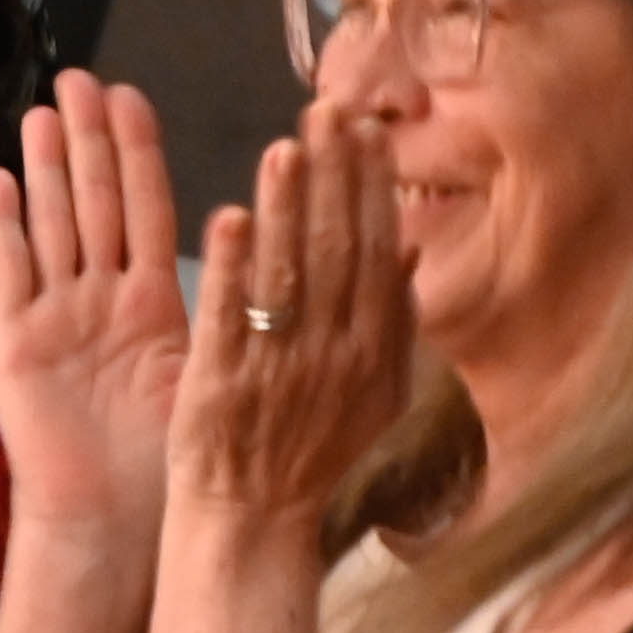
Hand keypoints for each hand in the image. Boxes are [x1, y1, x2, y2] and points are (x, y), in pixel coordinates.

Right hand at [0, 72, 189, 549]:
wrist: (112, 521)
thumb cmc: (165, 456)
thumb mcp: (209, 367)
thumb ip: (235, 308)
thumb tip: (287, 258)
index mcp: (151, 300)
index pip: (147, 207)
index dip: (139, 152)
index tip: (133, 95)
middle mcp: (100, 297)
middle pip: (94, 202)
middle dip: (87, 140)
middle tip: (79, 77)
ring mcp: (56, 316)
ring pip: (52, 225)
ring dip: (44, 168)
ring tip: (41, 110)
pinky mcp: (17, 344)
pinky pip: (11, 274)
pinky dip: (4, 227)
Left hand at [167, 106, 415, 528]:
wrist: (253, 521)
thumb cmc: (313, 451)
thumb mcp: (378, 390)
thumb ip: (396, 319)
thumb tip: (409, 246)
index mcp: (374, 348)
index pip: (377, 250)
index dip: (372, 187)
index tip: (365, 131)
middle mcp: (334, 351)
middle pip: (338, 248)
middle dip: (334, 175)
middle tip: (326, 110)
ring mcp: (279, 366)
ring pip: (288, 273)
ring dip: (287, 207)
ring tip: (285, 146)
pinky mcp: (222, 382)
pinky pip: (231, 317)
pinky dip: (231, 268)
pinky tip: (231, 217)